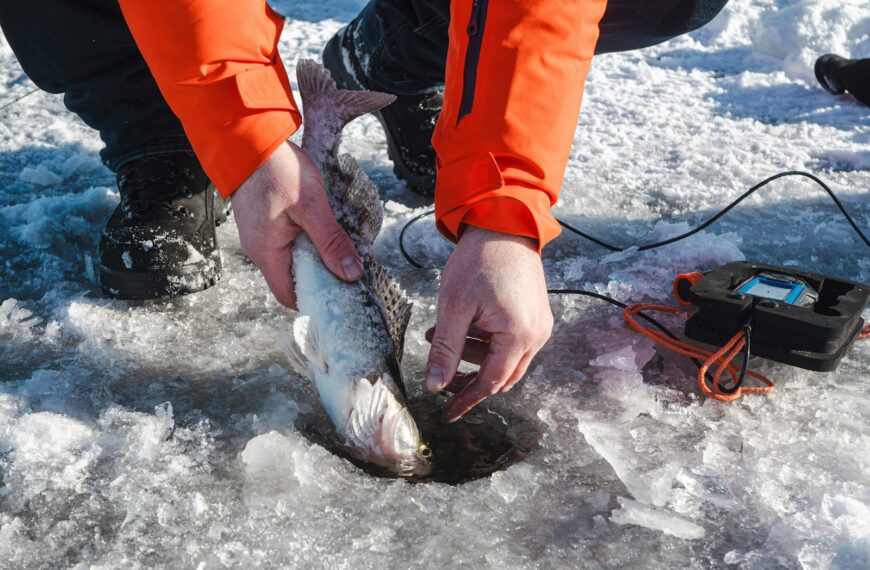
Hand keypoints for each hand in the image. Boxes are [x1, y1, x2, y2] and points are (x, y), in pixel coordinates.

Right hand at [230, 142, 363, 306]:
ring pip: (290, 260)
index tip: (340, 293)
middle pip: (291, 279)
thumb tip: (351, 273)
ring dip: (313, 257)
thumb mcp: (312, 206)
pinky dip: (305, 242)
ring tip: (336, 247)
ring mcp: (259, 236)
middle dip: (319, 277)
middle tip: (346, 268)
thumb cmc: (276, 170)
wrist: (249, 139)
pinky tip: (321, 230)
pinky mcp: (263, 222)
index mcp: (267, 253)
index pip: (289, 296)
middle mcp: (259, 250)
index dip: (314, 299)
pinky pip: (286, 243)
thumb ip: (331, 242)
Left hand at [425, 226, 552, 421]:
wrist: (504, 225)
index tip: (446, 414)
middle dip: (469, 378)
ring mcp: (540, 325)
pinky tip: (464, 327)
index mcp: (518, 335)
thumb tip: (435, 386)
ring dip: (474, 356)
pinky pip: (513, 343)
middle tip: (439, 371)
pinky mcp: (537, 315)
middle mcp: (537, 335)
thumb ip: (445, 349)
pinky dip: (487, 343)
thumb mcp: (454, 307)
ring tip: (440, 335)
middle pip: (502, 377)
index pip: (490, 383)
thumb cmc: (479, 261)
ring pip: (506, 360)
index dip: (466, 399)